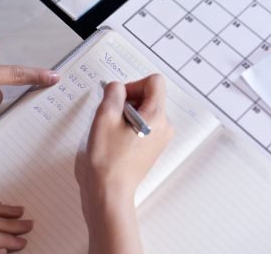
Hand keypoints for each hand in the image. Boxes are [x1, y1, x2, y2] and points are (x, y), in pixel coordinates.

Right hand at [78, 74, 172, 253]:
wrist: (111, 190)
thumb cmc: (108, 158)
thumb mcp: (105, 116)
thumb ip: (113, 92)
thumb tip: (117, 87)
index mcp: (157, 115)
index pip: (154, 82)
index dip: (134, 84)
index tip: (120, 100)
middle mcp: (165, 125)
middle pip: (150, 95)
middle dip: (129, 100)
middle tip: (113, 117)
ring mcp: (161, 137)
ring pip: (146, 110)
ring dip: (128, 113)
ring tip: (114, 131)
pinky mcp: (154, 146)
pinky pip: (145, 124)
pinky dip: (131, 125)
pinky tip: (118, 139)